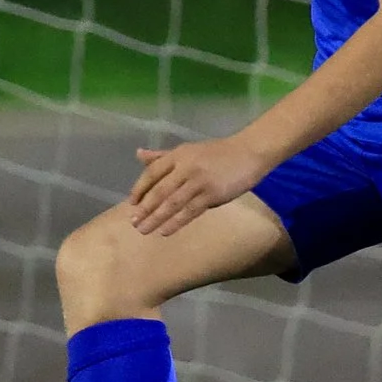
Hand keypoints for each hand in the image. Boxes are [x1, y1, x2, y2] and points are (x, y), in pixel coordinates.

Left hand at [127, 136, 267, 236]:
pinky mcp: (212, 194)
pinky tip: (165, 231)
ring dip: (156, 218)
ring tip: (144, 230)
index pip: (152, 172)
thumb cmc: (218, 153)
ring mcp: (199, 181)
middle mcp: (185, 167)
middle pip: (160, 190)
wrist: (249, 153)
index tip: (131, 203)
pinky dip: (176, 222)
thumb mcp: (189, 150)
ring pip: (172, 203)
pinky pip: (190, 211)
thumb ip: (163, 155)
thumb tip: (138, 154)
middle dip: (145, 208)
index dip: (140, 188)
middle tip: (134, 222)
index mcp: (178, 155)